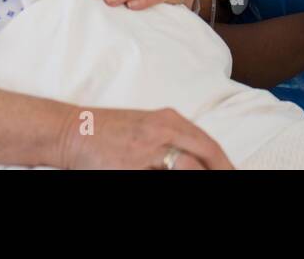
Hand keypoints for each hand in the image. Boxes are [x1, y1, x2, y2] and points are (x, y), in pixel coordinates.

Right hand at [56, 106, 233, 169]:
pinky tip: (169, 178)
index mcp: (169, 120)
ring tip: (207, 182)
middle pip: (205, 152)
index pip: (208, 144)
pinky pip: (161, 175)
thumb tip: (194, 160)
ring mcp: (148, 148)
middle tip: (232, 179)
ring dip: (198, 175)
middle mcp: (163, 130)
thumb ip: (170, 140)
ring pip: (187, 166)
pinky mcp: (131, 165)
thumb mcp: (146, 128)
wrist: (72, 130)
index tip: (231, 172)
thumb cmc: (108, 132)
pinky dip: (173, 177)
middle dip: (220, 169)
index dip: (223, 162)